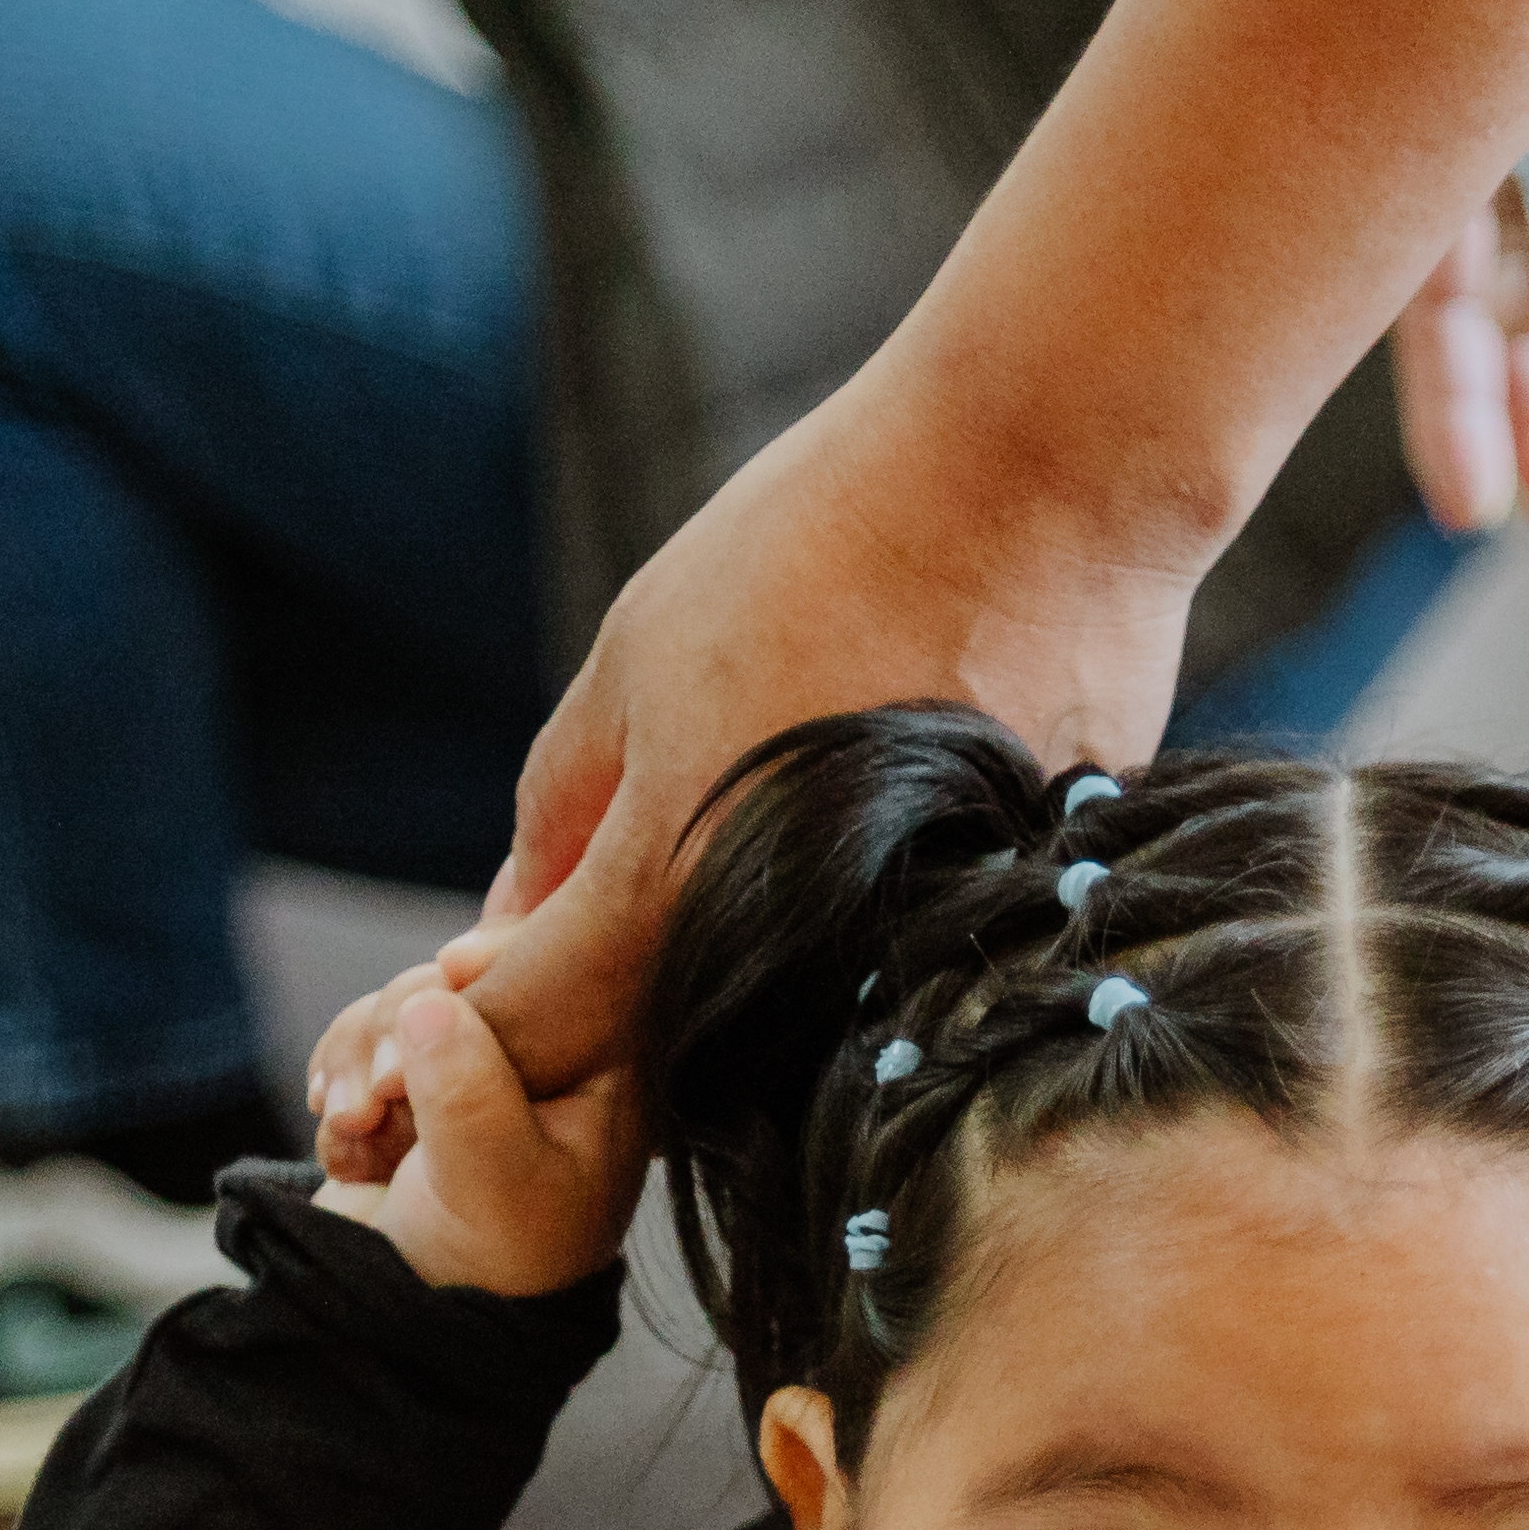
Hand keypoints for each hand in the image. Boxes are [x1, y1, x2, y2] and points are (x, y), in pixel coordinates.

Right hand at [308, 962, 642, 1298]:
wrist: (409, 1322)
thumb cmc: (487, 1266)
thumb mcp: (494, 1184)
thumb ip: (470, 1092)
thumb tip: (430, 1001)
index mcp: (604, 1072)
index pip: (573, 961)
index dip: (506, 950)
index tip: (455, 969)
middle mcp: (544, 1058)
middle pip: (469, 970)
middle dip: (408, 1017)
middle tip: (384, 1089)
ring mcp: (475, 1065)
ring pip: (407, 998)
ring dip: (363, 1054)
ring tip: (355, 1122)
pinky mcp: (413, 1082)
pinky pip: (363, 1036)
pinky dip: (340, 1076)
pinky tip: (344, 1130)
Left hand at [452, 360, 1217, 1096]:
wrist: (1041, 476)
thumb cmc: (822, 538)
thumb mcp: (639, 652)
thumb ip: (565, 807)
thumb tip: (507, 924)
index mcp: (677, 890)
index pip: (539, 1025)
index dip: (494, 1007)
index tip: (487, 971)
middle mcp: (796, 958)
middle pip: (675, 1053)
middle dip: (626, 1006)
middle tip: (649, 896)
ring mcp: (917, 955)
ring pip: (805, 1024)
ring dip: (763, 974)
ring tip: (789, 828)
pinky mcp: (1021, 927)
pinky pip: (915, 969)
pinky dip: (882, 924)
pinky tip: (907, 813)